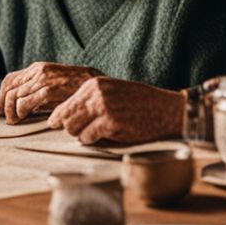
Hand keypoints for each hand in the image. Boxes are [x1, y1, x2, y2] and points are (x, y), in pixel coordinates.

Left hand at [0, 61, 101, 123]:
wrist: (99, 87)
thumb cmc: (80, 90)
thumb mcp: (57, 85)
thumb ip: (41, 90)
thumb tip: (24, 104)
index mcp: (40, 68)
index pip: (10, 79)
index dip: (1, 95)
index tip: (0, 109)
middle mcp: (39, 71)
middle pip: (8, 87)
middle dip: (2, 105)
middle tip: (6, 118)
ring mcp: (43, 79)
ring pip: (13, 96)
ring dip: (10, 111)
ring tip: (15, 122)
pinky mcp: (49, 90)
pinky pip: (24, 102)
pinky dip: (19, 112)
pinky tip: (23, 119)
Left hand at [47, 77, 185, 143]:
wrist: (165, 109)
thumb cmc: (139, 103)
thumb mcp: (111, 92)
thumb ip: (89, 100)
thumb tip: (62, 118)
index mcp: (93, 84)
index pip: (63, 105)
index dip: (59, 119)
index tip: (59, 126)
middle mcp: (95, 93)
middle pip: (65, 119)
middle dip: (72, 129)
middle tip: (86, 131)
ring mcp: (102, 107)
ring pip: (73, 129)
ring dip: (82, 135)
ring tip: (97, 132)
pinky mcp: (110, 122)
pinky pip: (87, 138)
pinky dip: (93, 140)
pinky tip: (106, 135)